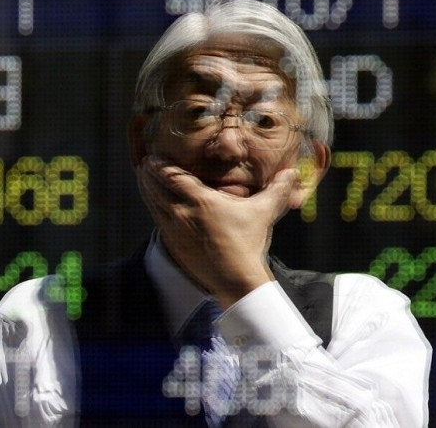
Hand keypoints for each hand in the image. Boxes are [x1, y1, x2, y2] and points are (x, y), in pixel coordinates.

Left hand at [137, 156, 299, 308]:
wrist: (236, 279)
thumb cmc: (248, 244)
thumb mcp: (263, 213)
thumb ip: (276, 190)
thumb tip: (291, 172)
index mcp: (201, 201)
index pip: (172, 177)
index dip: (160, 165)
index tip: (155, 156)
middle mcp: (182, 214)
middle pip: (155, 187)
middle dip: (149, 174)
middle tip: (146, 163)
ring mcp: (175, 230)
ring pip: (152, 203)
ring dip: (146, 189)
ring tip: (144, 177)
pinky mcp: (173, 244)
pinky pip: (156, 220)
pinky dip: (151, 207)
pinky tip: (152, 203)